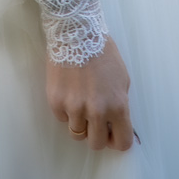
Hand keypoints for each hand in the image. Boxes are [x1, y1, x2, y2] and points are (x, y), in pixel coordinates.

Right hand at [45, 36, 134, 150]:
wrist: (76, 34)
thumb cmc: (103, 54)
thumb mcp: (122, 80)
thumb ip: (119, 105)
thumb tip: (115, 124)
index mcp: (117, 106)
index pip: (122, 141)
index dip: (117, 141)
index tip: (112, 135)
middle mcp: (96, 111)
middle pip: (96, 144)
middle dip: (97, 136)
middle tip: (95, 122)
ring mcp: (74, 108)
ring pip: (77, 133)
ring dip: (80, 122)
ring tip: (80, 101)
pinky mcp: (56, 103)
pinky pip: (62, 118)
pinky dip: (66, 110)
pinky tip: (69, 91)